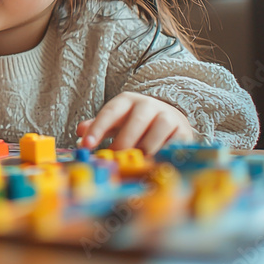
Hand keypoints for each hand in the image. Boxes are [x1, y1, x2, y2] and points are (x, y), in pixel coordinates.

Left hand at [77, 91, 193, 154]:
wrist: (170, 119)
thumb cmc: (135, 123)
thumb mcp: (115, 121)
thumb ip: (97, 126)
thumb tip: (80, 133)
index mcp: (127, 101)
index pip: (110, 112)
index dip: (97, 129)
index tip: (86, 145)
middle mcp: (148, 105)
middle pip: (135, 122)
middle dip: (123, 142)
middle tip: (115, 158)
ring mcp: (167, 116)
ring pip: (156, 133)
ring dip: (144, 149)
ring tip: (137, 160)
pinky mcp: (183, 130)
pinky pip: (174, 144)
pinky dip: (164, 154)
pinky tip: (156, 161)